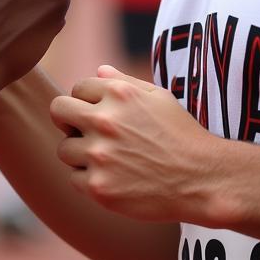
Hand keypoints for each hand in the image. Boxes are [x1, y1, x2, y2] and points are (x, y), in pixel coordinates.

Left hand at [50, 65, 225, 222]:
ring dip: (79, 153)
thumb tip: (98, 71)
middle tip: (84, 133)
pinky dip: (89, 180)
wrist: (202, 180)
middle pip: (58, 111)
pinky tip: (112, 179)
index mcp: (117, 94)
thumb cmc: (182, 135)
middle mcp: (104, 121)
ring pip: (64, 149)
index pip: (77, 88)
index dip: (86, 101)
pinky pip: (74, 179)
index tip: (98, 114)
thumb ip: (124, 82)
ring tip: (104, 160)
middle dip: (68, 120)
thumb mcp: (159, 98)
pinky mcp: (99, 188)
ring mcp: (99, 155)